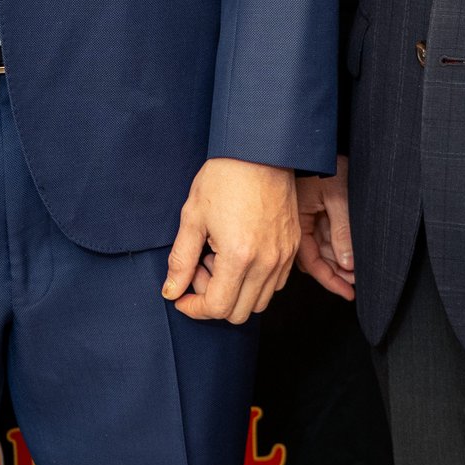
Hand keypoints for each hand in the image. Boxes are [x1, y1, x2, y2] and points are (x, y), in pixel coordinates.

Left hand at [163, 158, 300, 323]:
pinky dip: (255, 282)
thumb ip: (182, 259)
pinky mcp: (292, 247)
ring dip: (236, 292)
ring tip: (220, 260)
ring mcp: (283, 257)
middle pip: (239, 313)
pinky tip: (240, 255)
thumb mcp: (193, 217)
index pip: (217, 307)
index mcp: (239, 256)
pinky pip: (276, 284)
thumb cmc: (224, 178)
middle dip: (214, 300)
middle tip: (200, 270)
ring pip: (260, 302)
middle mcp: (266, 263)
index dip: (194, 308)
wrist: (259, 151)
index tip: (181, 297)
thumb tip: (172, 291)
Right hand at [294, 156, 355, 299]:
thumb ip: (342, 230)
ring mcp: (304, 218)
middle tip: (357, 283)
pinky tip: (350, 254)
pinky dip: (337, 247)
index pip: (311, 261)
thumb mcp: (337, 196)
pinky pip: (322, 237)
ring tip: (358, 271)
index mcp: (296, 220)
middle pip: (315, 259)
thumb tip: (347, 262)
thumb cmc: (322, 162)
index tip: (348, 292)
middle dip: (337, 273)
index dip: (330, 279)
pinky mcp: (312, 212)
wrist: (315, 141)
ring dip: (339, 262)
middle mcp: (297, 223)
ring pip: (320, 249)